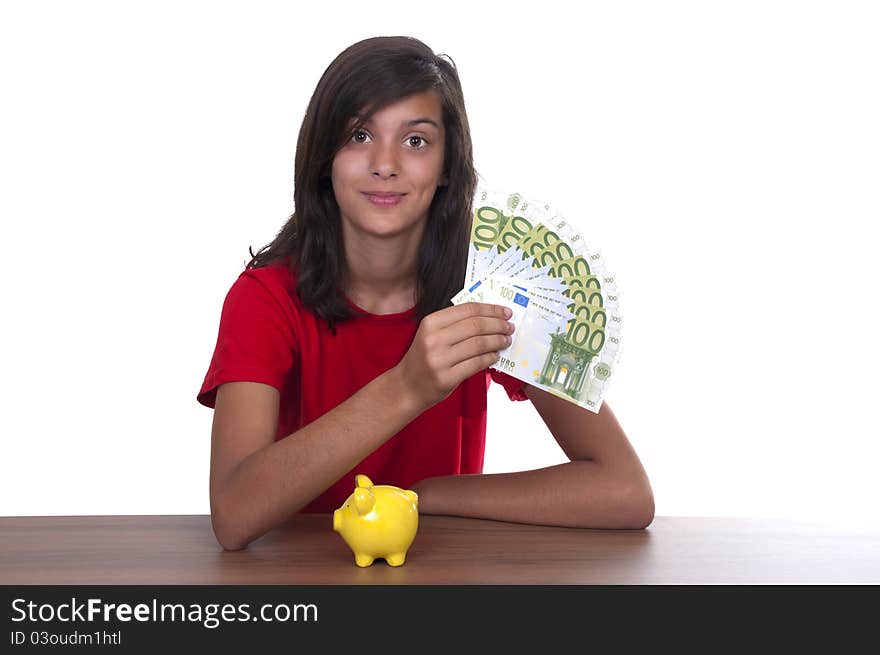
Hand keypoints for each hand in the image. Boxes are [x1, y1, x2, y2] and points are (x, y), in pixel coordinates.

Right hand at [394, 302, 514, 410]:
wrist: (406, 387)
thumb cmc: (423, 359)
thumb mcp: (432, 335)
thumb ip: (455, 325)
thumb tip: (489, 316)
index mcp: (431, 323)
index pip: (468, 310)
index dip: (491, 309)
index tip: (505, 312)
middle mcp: (433, 339)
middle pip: (476, 325)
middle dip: (498, 325)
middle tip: (509, 327)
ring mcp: (439, 360)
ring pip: (479, 344)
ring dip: (497, 341)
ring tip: (506, 340)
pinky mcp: (446, 378)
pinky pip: (476, 364)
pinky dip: (490, 358)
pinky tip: (495, 355)